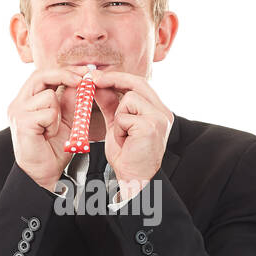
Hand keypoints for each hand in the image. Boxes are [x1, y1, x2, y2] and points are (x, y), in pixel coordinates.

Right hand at [7, 67, 87, 191]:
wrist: (45, 173)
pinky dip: (54, 123)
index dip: (64, 71)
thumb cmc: (53, 149)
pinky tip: (48, 135)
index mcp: (27, 100)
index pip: (43, 75)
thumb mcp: (67, 120)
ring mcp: (18, 111)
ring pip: (48, 96)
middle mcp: (19, 103)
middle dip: (65, 75)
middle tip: (83, 80)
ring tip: (53, 129)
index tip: (84, 73)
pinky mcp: (22, 122)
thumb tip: (80, 82)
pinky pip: (48, 112)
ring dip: (58, 113)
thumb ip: (70, 101)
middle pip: (41, 75)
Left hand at [89, 68, 172, 200]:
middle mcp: (163, 113)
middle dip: (113, 79)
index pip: (140, 84)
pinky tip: (125, 141)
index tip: (98, 76)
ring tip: (123, 135)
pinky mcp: (151, 126)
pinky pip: (125, 116)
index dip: (119, 78)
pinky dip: (119, 129)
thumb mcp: (117, 125)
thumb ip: (111, 104)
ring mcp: (159, 118)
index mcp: (158, 111)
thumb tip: (99, 86)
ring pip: (129, 99)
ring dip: (118, 117)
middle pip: (138, 83)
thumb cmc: (128, 156)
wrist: (134, 178)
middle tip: (92, 79)